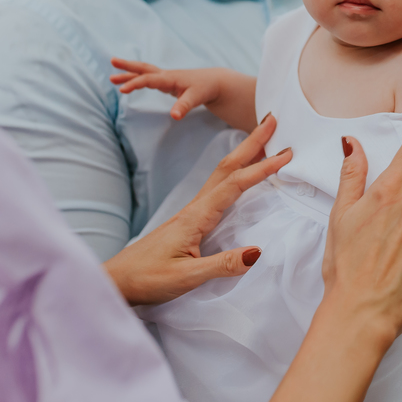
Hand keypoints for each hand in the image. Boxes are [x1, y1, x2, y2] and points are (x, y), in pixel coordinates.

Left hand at [104, 115, 292, 305]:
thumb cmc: (146, 278)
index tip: (284, 155)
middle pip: (228, 167)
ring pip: (223, 174)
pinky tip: (242, 176)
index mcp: (196, 217)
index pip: (234, 186)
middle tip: (273, 120)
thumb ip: (222, 265)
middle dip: (252, 142)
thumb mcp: (185, 277)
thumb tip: (258, 252)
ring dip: (245, 153)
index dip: (260, 169)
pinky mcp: (191, 220)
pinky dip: (236, 172)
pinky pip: (219, 188)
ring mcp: (192, 212)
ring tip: (264, 139)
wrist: (117, 281)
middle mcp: (195, 208)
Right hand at [110, 57, 219, 119]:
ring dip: (130, 73)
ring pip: (145, 72)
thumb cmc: (205, 89)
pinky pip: (149, 78)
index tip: (121, 91)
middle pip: (144, 68)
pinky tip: (132, 82)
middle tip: (112, 61)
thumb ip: (184, 106)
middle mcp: (166, 76)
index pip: (148, 79)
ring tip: (113, 77)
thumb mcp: (196, 98)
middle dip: (128, 66)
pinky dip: (138, 78)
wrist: (215, 82)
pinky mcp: (168, 82)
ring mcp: (166, 78)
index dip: (134, 84)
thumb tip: (174, 116)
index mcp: (170, 78)